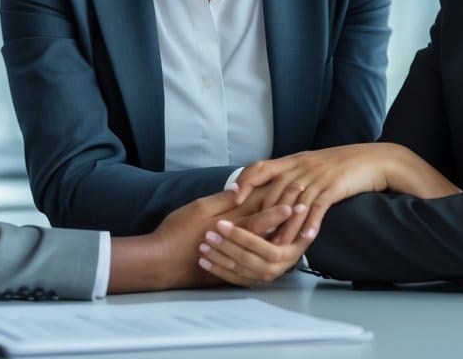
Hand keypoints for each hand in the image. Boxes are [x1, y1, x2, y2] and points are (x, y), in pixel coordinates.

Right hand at [110, 187, 297, 291]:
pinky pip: (252, 272)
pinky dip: (266, 264)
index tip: (295, 203)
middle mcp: (235, 246)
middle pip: (268, 238)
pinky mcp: (227, 274)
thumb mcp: (199, 207)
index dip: (279, 211)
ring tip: (297, 238)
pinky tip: (274, 261)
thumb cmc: (176, 231)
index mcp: (230, 227)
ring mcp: (232, 262)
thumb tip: (240, 188)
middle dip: (287, 228)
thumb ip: (223, 199)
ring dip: (280, 246)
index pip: (262, 219)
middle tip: (302, 219)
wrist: (160, 261)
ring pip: (263, 257)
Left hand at [235, 143, 459, 244]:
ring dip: (282, 227)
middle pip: (273, 191)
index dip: (244, 181)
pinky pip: (319, 208)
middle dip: (259, 214)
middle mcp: (301, 166)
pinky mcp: (333, 187)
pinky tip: (307, 239)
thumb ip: (289, 175)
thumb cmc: (339, 165)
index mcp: (292, 160)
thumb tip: (268, 193)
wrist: (371, 160)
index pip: (259, 167)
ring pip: (293, 204)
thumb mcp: (310, 164)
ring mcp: (316, 177)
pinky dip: (311, 223)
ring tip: (273, 246)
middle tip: (245, 236)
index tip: (232, 199)